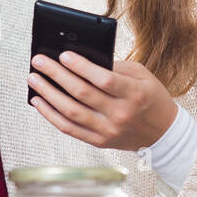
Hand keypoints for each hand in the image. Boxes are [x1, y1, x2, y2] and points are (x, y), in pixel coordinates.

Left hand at [27, 51, 177, 150]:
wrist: (163, 134)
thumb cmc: (150, 98)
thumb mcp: (142, 76)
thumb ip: (114, 67)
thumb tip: (81, 58)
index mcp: (135, 94)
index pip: (103, 80)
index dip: (81, 67)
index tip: (63, 55)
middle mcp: (121, 114)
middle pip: (82, 94)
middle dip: (56, 75)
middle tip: (38, 61)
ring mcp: (108, 130)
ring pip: (71, 112)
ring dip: (48, 94)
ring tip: (33, 78)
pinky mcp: (99, 142)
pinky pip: (68, 129)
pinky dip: (50, 114)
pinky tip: (38, 101)